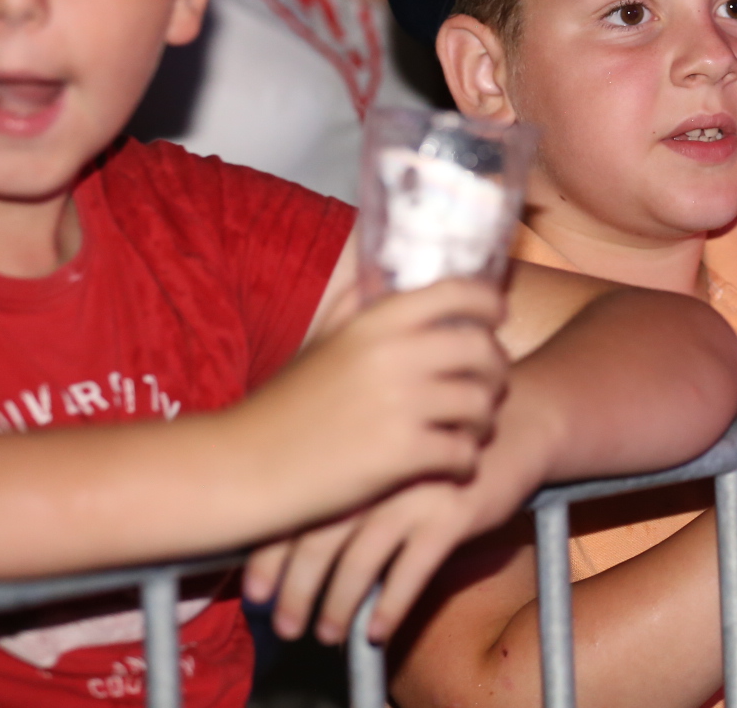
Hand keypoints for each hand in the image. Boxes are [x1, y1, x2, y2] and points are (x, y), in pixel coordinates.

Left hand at [244, 395, 552, 643]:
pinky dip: (391, 607)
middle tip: (282, 625)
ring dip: (339, 608)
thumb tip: (289, 514)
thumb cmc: (440, 433)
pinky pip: (411, 573)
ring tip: (327, 634)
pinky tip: (378, 631)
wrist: (515, 419)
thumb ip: (345, 464)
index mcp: (349, 449)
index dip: (267, 557)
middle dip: (295, 591)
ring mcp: (411, 495)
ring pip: (360, 564)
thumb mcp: (386, 435)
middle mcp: (373, 472)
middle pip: (318, 542)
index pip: (294, 510)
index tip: (251, 594)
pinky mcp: (450, 516)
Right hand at [245, 280, 508, 524]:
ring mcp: (401, 405)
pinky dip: (465, 463)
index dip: (490, 306)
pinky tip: (450, 466)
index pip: (461, 293)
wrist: (241, 467)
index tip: (495, 321)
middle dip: (494, 374)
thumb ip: (353, 305)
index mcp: (376, 322)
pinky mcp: (402, 455)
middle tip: (485, 390)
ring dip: (483, 422)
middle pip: (485, 352)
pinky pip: (466, 454)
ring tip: (468, 432)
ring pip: (483, 406)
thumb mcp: (319, 342)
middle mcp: (395, 355)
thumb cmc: (282, 406)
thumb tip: (376, 268)